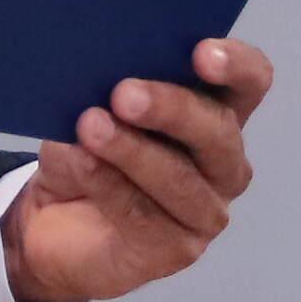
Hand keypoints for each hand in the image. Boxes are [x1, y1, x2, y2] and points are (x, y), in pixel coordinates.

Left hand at [3, 39, 272, 301]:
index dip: (236, 64)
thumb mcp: (86, 108)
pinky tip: (83, 162)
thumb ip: (102, 90)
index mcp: (216, 110)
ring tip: (91, 127)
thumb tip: (95, 77)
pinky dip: (108, 182)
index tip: (202, 53)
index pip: (249, 82)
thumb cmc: (84, 150)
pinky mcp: (176, 248)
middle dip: (172, 108)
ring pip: (179, 178)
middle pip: (217, 132)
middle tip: (124, 94)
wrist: (51, 223)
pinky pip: (143, 212)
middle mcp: (223, 162)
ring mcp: (205, 209)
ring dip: (133, 150)